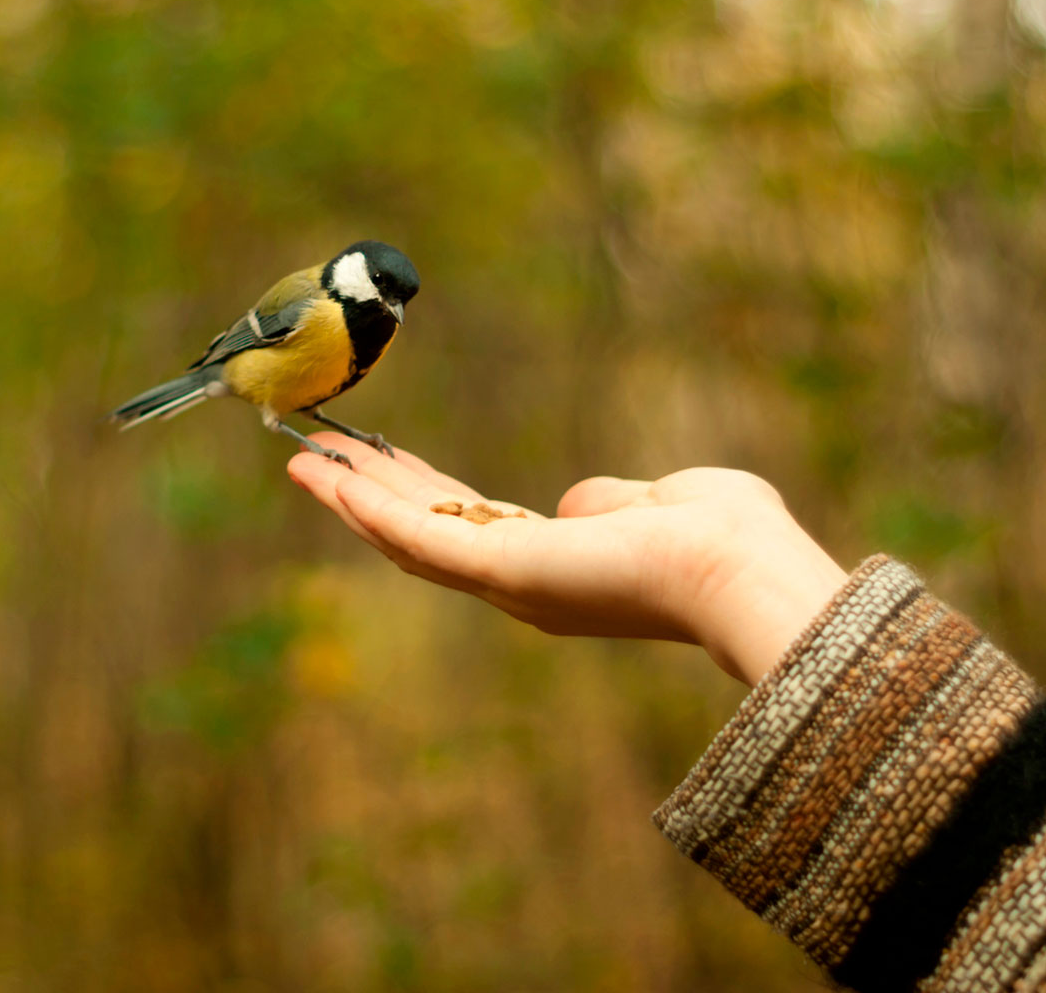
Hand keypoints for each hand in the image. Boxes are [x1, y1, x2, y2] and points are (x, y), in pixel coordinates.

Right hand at [287, 437, 847, 684]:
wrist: (742, 567)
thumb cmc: (720, 535)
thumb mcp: (651, 503)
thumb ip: (607, 502)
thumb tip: (576, 504)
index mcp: (556, 566)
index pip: (471, 526)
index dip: (420, 496)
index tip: (384, 466)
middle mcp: (521, 585)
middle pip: (426, 532)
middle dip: (371, 495)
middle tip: (319, 459)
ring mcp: (507, 582)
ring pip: (409, 537)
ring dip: (352, 498)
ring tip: (303, 461)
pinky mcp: (502, 571)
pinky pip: (420, 536)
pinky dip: (369, 507)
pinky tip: (329, 477)